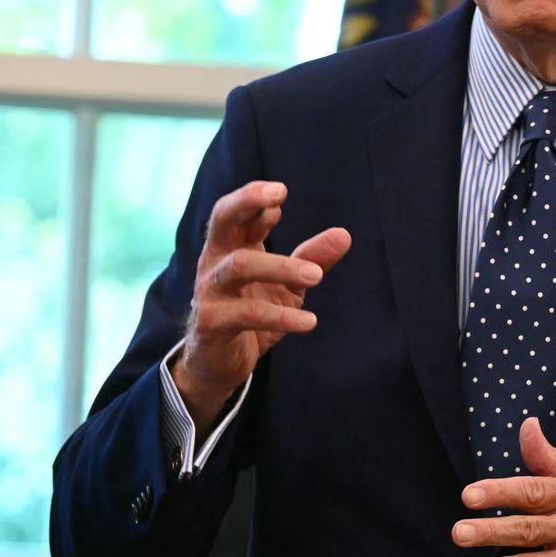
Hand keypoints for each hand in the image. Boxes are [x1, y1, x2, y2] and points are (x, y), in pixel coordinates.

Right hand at [171, 180, 350, 432]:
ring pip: (240, 266)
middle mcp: (215, 262)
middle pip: (222, 220)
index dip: (255, 197)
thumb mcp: (288, 284)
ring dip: (282, 267)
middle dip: (246, 202)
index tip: (282, 193)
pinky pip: (248, 314)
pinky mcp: (212, 323)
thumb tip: (345, 234)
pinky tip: (309, 321)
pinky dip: (282, 316)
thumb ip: (312, 258)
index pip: (236, 210)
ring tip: (317, 276)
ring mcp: (210, 291)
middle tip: (279, 198)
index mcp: (231, 246)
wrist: (218, 364)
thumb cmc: (253, 311)